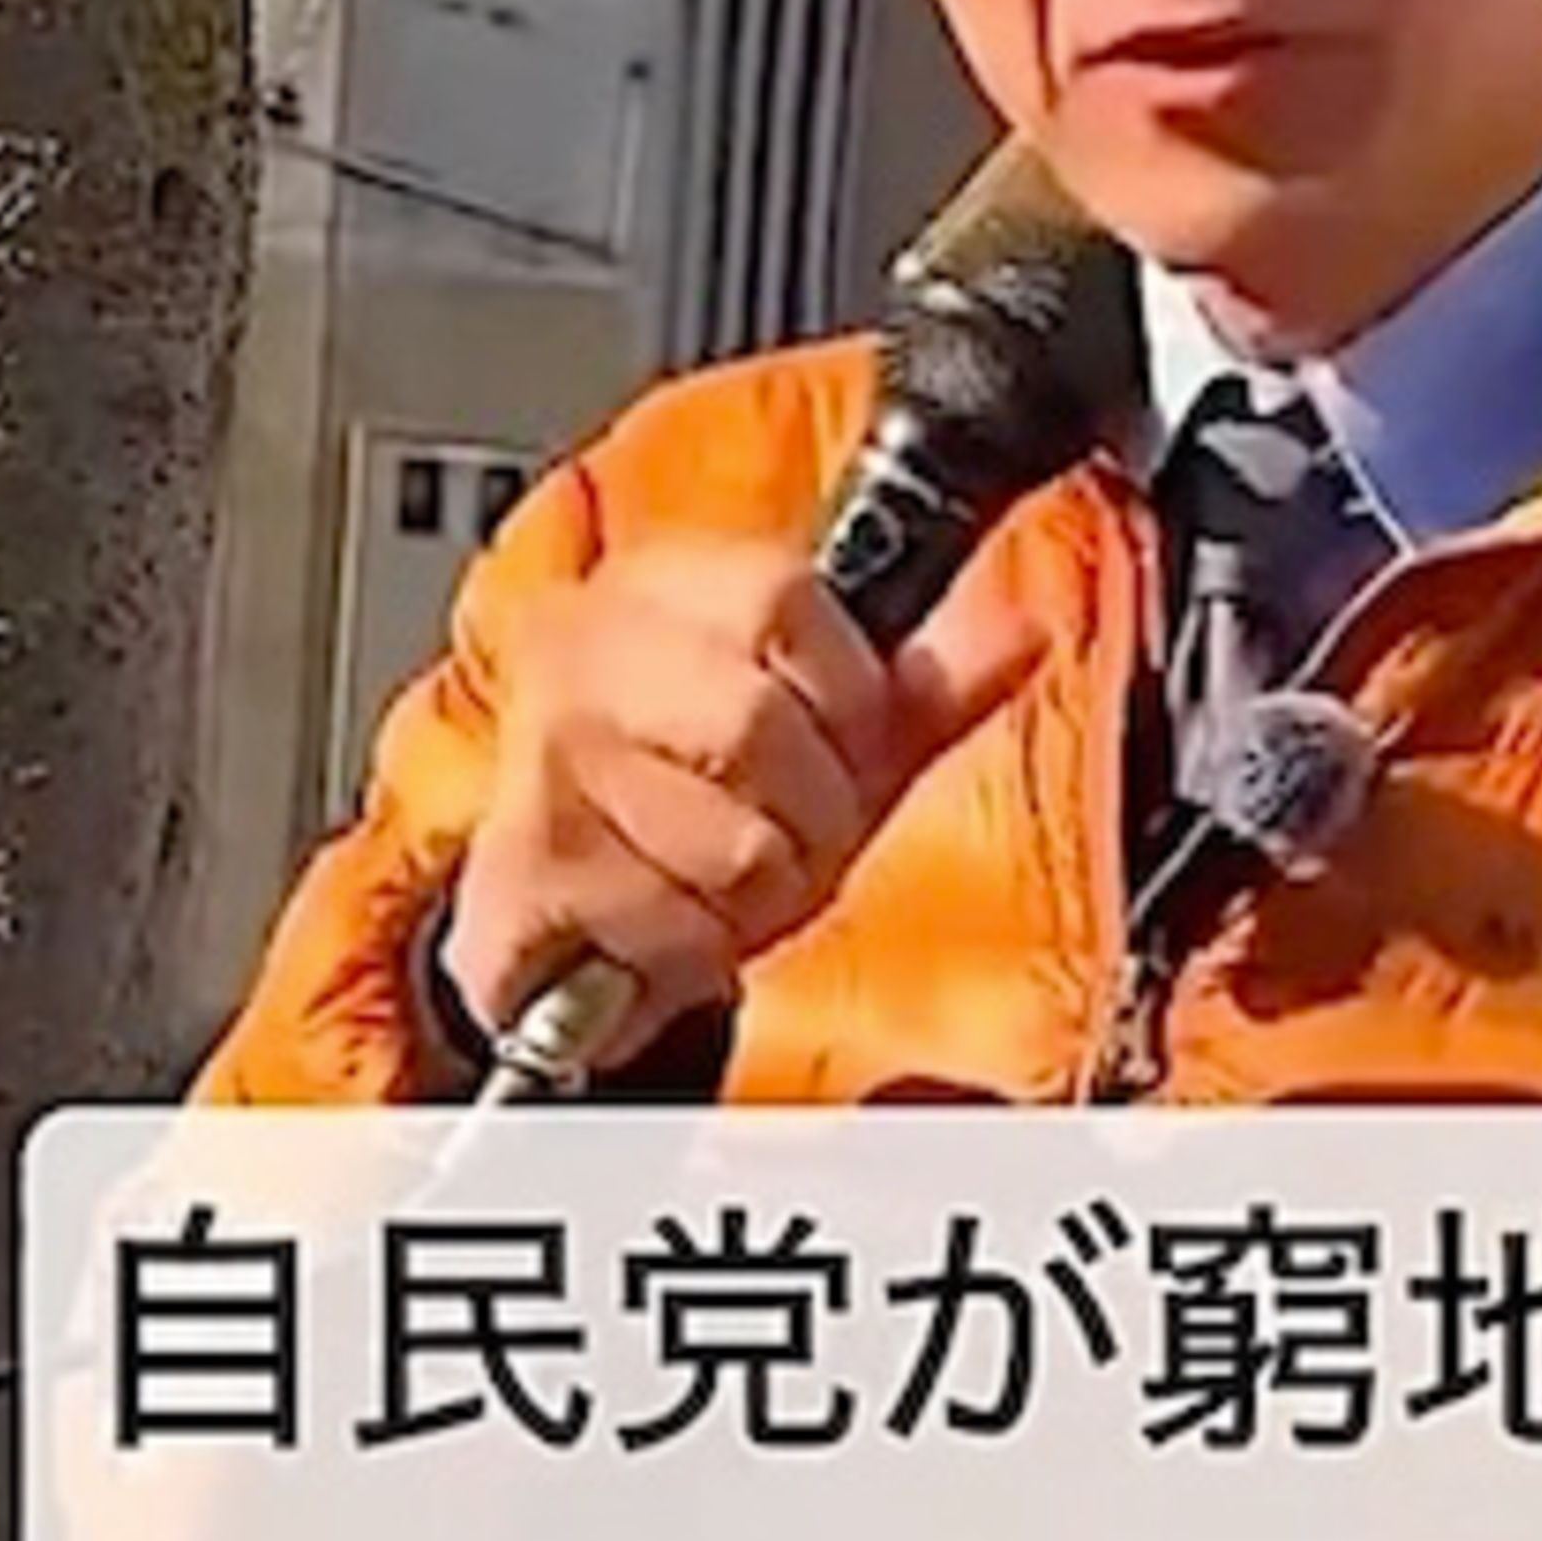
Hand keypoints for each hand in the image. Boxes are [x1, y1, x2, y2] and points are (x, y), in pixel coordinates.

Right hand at [438, 535, 1042, 1070]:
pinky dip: (697, 952)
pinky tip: (668, 925)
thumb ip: (921, 685)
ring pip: (731, 845)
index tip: (850, 738)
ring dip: (758, 897)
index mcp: (663, 588)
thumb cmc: (696, 802)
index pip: (780, 596)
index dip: (847, 689)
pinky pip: (673, 926)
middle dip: (812, 812)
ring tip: (724, 881)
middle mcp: (585, 651)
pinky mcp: (523, 868)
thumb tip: (1018, 628)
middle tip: (795, 832)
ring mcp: (544, 757)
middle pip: (757, 722)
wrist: (560, 910)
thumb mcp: (827, 734)